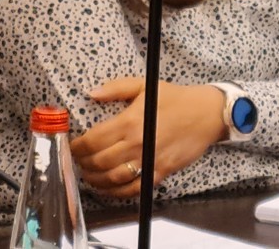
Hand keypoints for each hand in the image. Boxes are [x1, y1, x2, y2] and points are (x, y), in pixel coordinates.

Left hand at [70, 77, 224, 197]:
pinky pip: (137, 187)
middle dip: (83, 164)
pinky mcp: (162, 171)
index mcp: (129, 122)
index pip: (94, 140)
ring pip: (115, 178)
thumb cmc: (174, 98)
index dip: (78, 147)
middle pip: (101, 161)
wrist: (206, 114)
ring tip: (87, 175)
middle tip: (76, 161)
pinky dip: (119, 192)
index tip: (71, 146)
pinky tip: (109, 189)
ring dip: (97, 180)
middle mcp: (137, 144)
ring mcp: (150, 160)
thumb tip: (91, 94)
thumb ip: (114, 88)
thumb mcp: (141, 85)